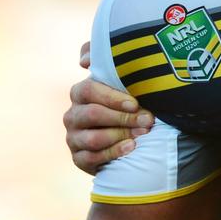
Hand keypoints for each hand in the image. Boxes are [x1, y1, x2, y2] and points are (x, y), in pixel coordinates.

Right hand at [65, 44, 154, 174]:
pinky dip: (114, 152)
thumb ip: (105, 61)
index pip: (89, 90)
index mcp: (80, 93)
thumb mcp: (121, 80)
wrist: (127, 135)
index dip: (112, 97)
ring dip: (121, 135)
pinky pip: (92, 157)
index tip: (135, 103)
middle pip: (93, 114)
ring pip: (93, 138)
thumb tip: (83, 61)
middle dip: (123, 118)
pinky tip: (131, 148)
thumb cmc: (125, 102)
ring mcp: (73, 138)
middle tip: (148, 121)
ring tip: (142, 134)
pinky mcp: (78, 158)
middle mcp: (72, 115)